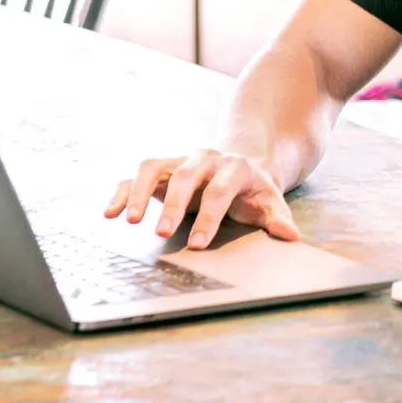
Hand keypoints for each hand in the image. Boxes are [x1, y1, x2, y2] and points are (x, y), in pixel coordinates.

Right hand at [105, 149, 300, 249]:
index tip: (197, 243)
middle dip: (174, 205)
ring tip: (130, 221)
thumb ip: (278, 219)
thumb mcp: (270, 201)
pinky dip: (123, 192)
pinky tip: (110, 213)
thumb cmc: (254, 190)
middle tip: (161, 233)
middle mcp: (204, 159)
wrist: (242, 164)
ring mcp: (180, 161)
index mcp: (234, 168)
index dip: (209, 216)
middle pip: (186, 177)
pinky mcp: (162, 168)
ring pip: (155, 168)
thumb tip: (291, 236)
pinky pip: (136, 176)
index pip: (220, 190)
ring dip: (141, 193)